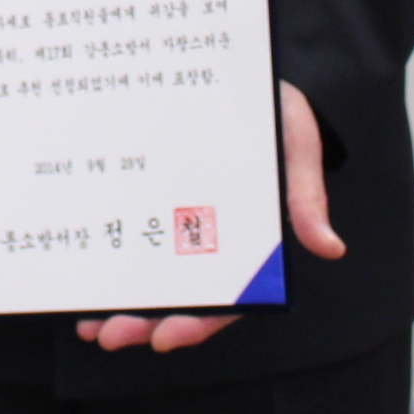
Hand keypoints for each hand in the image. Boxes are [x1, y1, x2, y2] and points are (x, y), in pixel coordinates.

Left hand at [77, 80, 345, 353]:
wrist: (250, 75)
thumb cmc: (281, 117)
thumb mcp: (297, 149)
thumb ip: (307, 198)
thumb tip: (331, 248)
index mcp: (252, 244)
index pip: (229, 299)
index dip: (198, 323)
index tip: (165, 338)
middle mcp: (214, 242)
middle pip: (181, 299)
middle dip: (143, 324)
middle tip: (107, 336)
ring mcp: (182, 223)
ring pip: (152, 279)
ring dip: (121, 306)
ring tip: (88, 326)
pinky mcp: (157, 199)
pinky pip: (132, 237)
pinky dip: (110, 261)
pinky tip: (82, 277)